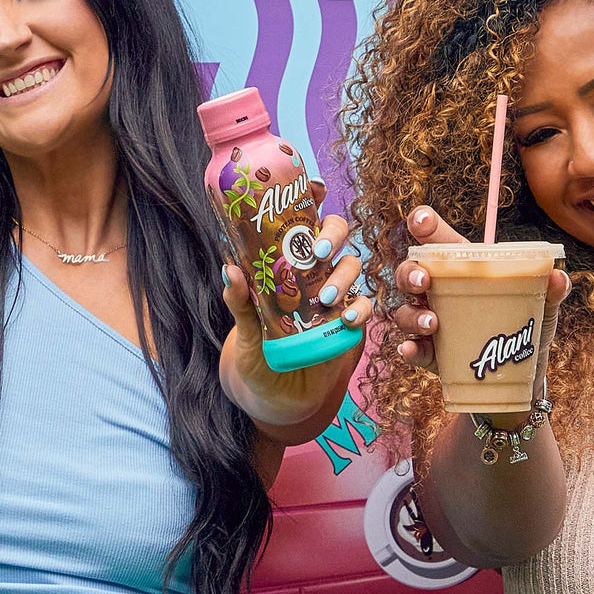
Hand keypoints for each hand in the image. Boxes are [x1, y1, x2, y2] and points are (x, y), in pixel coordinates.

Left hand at [219, 183, 370, 429]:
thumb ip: (240, 304)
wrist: (277, 399)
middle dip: (333, 236)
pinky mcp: (349, 326)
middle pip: (337, 236)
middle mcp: (315, 275)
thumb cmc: (258, 360)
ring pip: (352, 268)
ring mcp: (335, 299)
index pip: (303, 225)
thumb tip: (230, 270)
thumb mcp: (245, 334)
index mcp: (288, 267)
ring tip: (325, 300)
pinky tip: (346, 320)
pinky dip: (359, 310)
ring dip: (343, 277)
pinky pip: (364, 308)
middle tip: (319, 253)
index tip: (313, 194)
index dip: (311, 204)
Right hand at [392, 206, 569, 402]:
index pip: (439, 243)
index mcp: (464, 271)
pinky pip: (412, 350)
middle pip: (410, 274)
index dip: (425, 226)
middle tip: (424, 281)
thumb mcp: (541, 307)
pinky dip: (409, 350)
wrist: (521, 376)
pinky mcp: (431, 356)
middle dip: (410, 273)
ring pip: (405, 312)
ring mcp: (431, 325)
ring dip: (413, 315)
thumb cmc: (527, 329)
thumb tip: (558, 277)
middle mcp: (440, 294)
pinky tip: (411, 349)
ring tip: (432, 323)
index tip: (421, 220)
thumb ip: (551, 291)